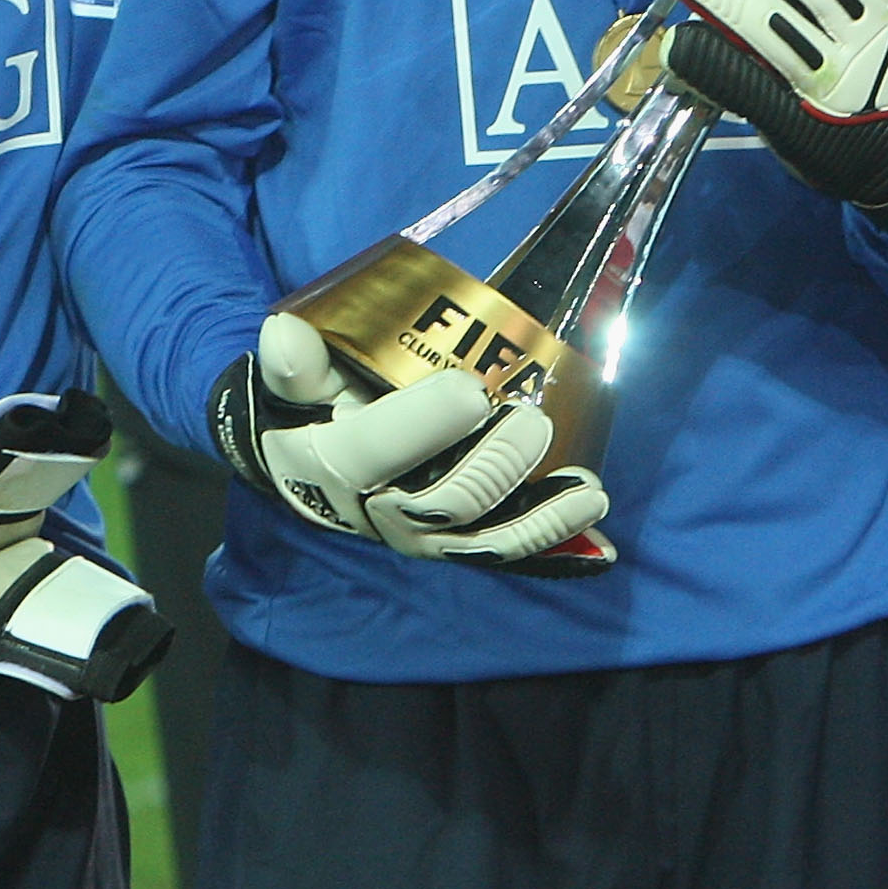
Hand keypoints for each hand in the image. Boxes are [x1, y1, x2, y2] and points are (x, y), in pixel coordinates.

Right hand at [208, 313, 613, 569]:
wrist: (304, 468)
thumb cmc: (311, 410)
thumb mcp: (295, 383)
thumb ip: (295, 362)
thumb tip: (285, 334)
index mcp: (337, 464)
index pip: (375, 450)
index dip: (422, 424)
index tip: (469, 391)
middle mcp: (381, 512)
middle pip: (443, 501)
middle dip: (496, 465)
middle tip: (535, 421)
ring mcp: (422, 537)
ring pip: (483, 541)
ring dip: (541, 521)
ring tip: (590, 493)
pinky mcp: (454, 546)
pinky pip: (504, 555)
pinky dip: (553, 554)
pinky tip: (602, 550)